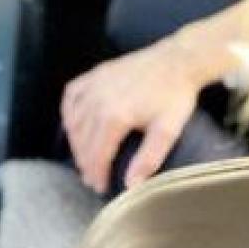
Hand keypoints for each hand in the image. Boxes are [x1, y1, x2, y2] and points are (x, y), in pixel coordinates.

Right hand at [61, 38, 200, 192]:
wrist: (178, 60)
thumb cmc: (175, 94)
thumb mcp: (168, 130)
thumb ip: (148, 159)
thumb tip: (131, 185)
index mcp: (115, 115)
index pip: (96, 155)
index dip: (97, 175)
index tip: (101, 187)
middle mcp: (98, 98)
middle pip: (82, 141)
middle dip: (86, 163)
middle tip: (93, 177)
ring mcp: (95, 83)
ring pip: (73, 121)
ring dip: (76, 142)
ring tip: (86, 157)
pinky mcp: (97, 73)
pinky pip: (72, 95)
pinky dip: (70, 111)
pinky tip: (76, 123)